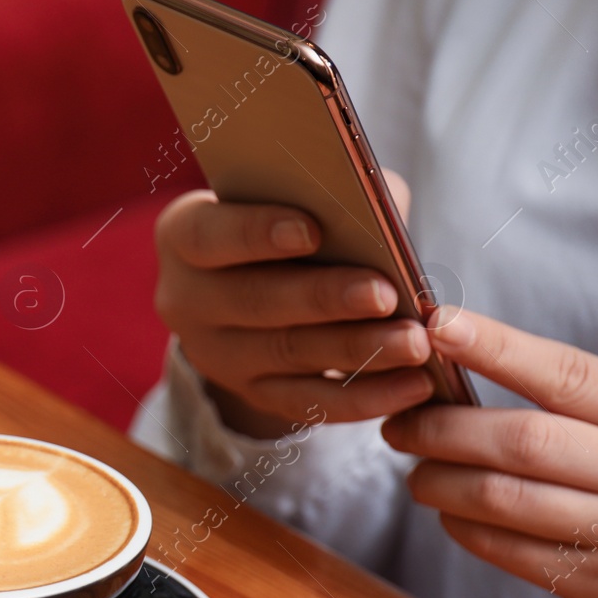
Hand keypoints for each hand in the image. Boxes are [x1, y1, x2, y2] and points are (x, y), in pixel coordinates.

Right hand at [153, 172, 434, 438]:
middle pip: (253, 302)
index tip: (311, 231)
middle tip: (383, 294)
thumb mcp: (298, 195)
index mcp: (184, 236)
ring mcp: (216, 354)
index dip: (254, 233)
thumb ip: (336, 194)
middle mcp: (187, 300)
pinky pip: (308, 403)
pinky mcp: (252, 393)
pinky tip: (412, 385)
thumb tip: (384, 213)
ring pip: (286, 354)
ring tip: (414, 342)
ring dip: (356, 350)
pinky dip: (364, 397)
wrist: (262, 281)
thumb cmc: (290, 219)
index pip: (207, 236)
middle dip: (323, 299)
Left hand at [382, 310, 597, 597]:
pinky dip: (462, 524)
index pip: (569, 376)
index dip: (500, 348)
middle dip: (446, 430)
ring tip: (417, 473)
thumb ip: (564, 398)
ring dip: (441, 481)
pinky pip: (507, 549)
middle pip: (526, 440)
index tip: (440, 326)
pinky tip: (450, 511)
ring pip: (504, 498)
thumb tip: (455, 349)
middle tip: (399, 426)